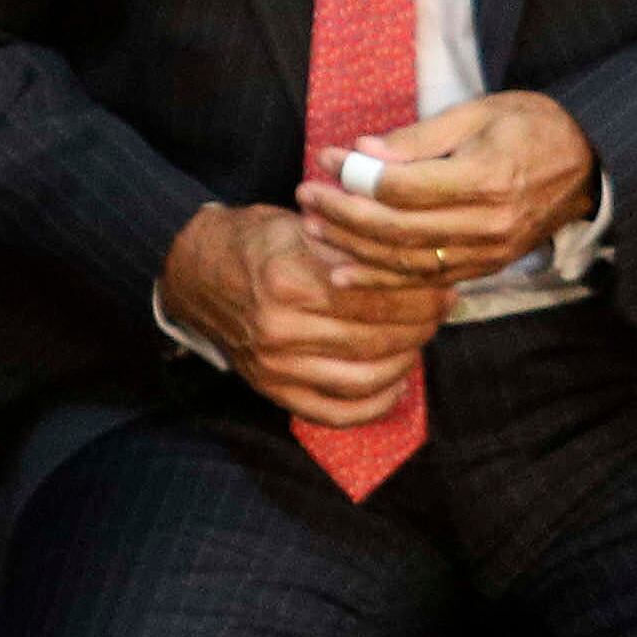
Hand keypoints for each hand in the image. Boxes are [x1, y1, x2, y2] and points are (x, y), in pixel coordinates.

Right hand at [160, 205, 453, 429]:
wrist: (192, 272)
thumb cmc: (252, 242)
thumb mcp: (298, 224)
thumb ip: (350, 243)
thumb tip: (415, 256)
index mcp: (288, 279)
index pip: (375, 294)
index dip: (419, 292)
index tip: (443, 282)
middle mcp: (281, 328)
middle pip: (376, 336)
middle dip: (421, 323)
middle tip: (443, 308)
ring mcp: (275, 366)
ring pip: (364, 376)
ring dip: (406, 360)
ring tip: (423, 338)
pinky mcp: (272, 391)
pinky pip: (335, 412)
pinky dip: (374, 404)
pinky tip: (397, 383)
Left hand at [289, 93, 598, 287]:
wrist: (586, 165)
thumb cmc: (532, 126)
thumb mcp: (479, 112)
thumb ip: (419, 138)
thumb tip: (363, 151)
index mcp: (487, 177)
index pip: (403, 187)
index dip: (356, 174)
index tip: (326, 157)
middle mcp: (488, 224)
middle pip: (398, 228)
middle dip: (343, 215)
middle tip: (306, 196)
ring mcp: (487, 253)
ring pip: (406, 261)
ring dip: (353, 248)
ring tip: (313, 230)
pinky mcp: (483, 268)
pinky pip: (424, 280)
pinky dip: (381, 279)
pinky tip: (343, 272)